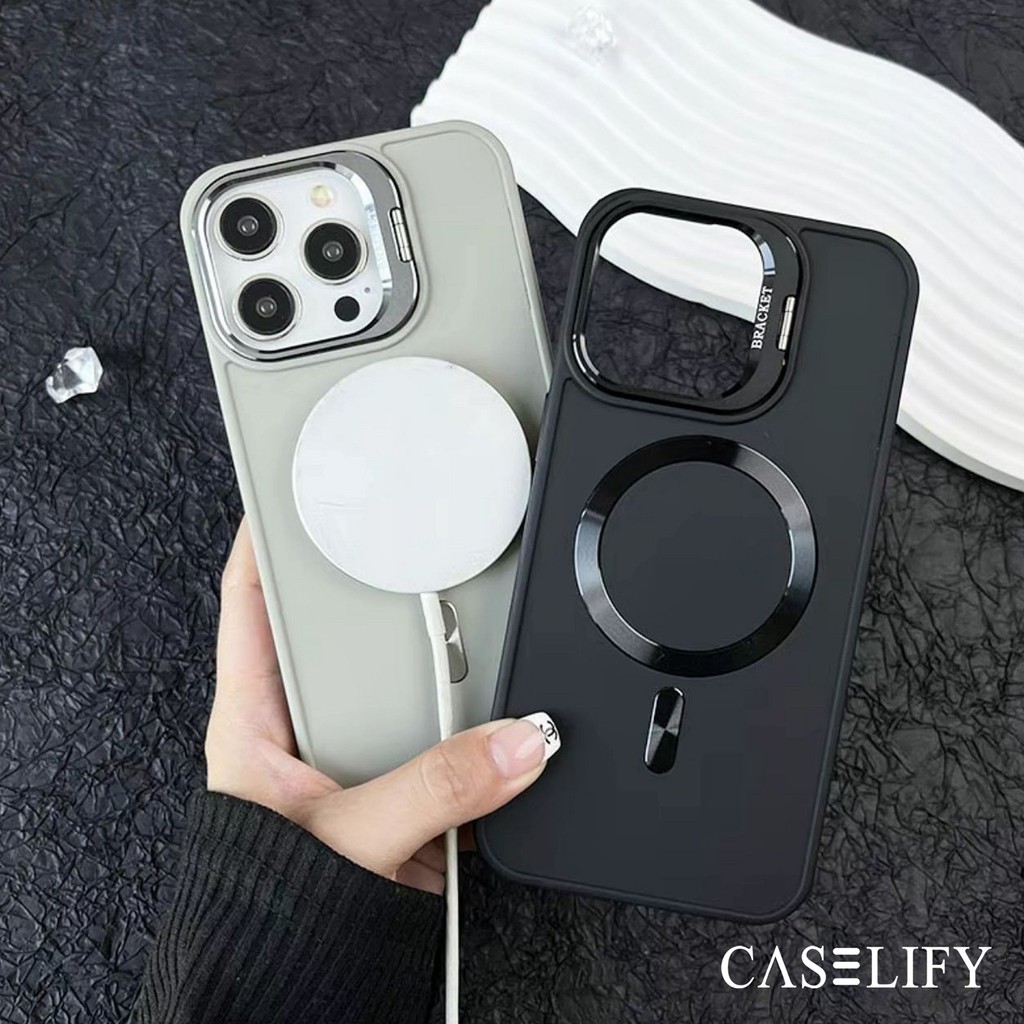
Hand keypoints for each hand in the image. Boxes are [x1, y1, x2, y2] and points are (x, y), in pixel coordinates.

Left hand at [205, 519, 555, 893]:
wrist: (296, 984)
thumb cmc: (271, 907)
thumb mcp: (348, 836)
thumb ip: (434, 790)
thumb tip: (518, 743)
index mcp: (259, 718)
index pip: (252, 601)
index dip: (266, 537)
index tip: (295, 487)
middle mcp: (309, 726)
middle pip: (344, 627)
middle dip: (384, 587)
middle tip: (421, 542)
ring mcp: (359, 755)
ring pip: (404, 680)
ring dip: (442, 661)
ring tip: (475, 620)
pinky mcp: (401, 787)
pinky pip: (444, 735)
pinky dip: (475, 722)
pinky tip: (499, 704)